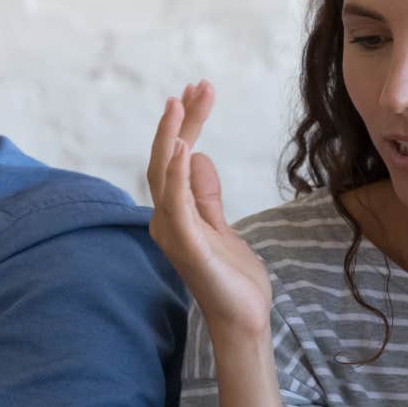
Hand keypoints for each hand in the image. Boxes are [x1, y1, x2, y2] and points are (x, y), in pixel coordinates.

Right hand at [145, 81, 272, 340]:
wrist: (244, 320)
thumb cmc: (232, 279)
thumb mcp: (222, 226)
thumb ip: (206, 195)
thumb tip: (198, 156)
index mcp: (173, 214)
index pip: (174, 160)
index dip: (183, 125)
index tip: (197, 93)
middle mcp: (165, 220)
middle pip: (167, 159)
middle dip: (181, 120)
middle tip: (197, 86)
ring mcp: (173, 233)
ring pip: (164, 175)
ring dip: (173, 136)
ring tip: (181, 102)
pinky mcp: (187, 246)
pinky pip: (177, 204)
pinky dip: (178, 174)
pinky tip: (187, 147)